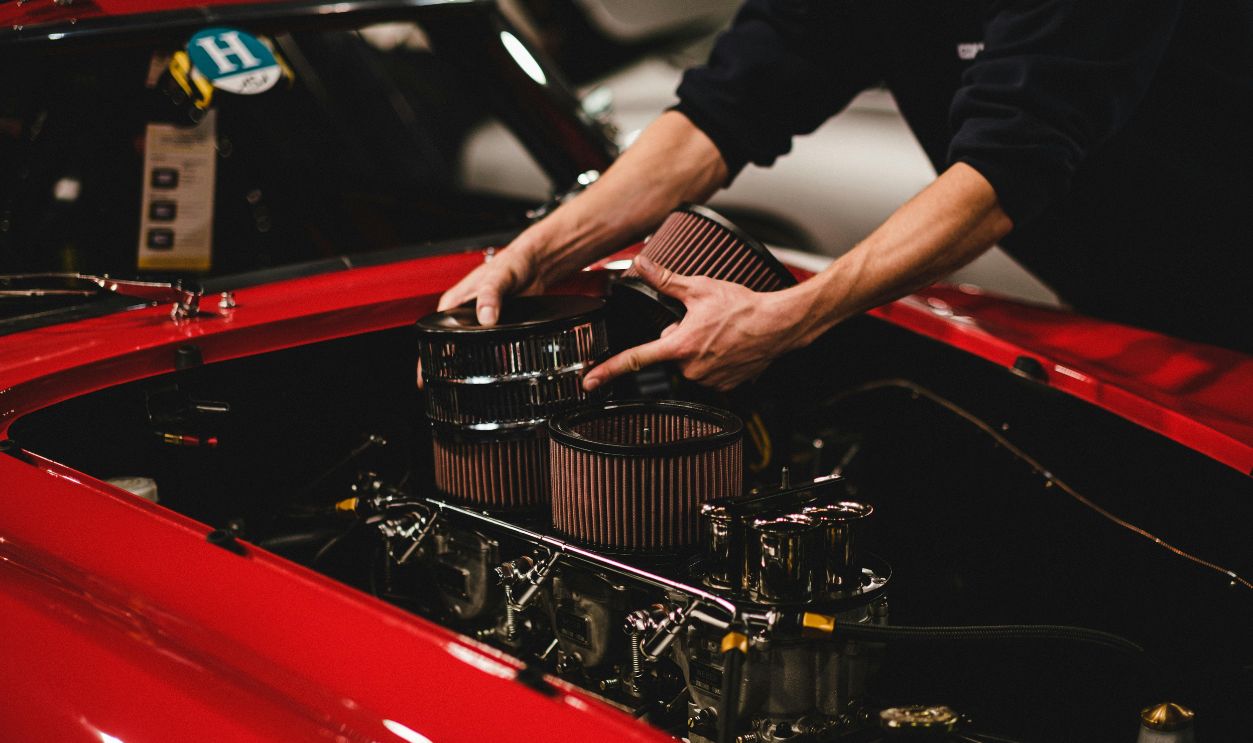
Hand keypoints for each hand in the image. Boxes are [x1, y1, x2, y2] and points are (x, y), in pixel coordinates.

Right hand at [423, 238, 550, 388]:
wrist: (536, 265)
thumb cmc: (512, 263)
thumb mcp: (499, 277)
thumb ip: (491, 295)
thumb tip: (486, 318)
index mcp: (454, 303)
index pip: (431, 335)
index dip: (426, 357)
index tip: (424, 378)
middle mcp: (463, 316)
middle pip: (447, 347)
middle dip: (442, 370)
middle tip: (443, 393)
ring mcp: (479, 325)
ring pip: (466, 352)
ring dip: (464, 369)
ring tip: (463, 392)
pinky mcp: (496, 330)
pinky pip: (486, 350)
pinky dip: (484, 363)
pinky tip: (488, 377)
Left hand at [584, 256, 809, 392]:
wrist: (779, 324)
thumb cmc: (744, 307)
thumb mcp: (700, 288)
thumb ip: (666, 280)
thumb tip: (642, 265)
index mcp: (679, 346)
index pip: (635, 359)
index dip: (608, 371)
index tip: (589, 382)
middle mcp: (692, 368)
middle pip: (669, 354)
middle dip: (679, 339)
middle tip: (701, 323)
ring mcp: (709, 380)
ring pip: (690, 364)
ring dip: (697, 349)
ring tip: (719, 332)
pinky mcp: (725, 386)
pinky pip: (709, 372)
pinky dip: (715, 359)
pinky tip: (728, 345)